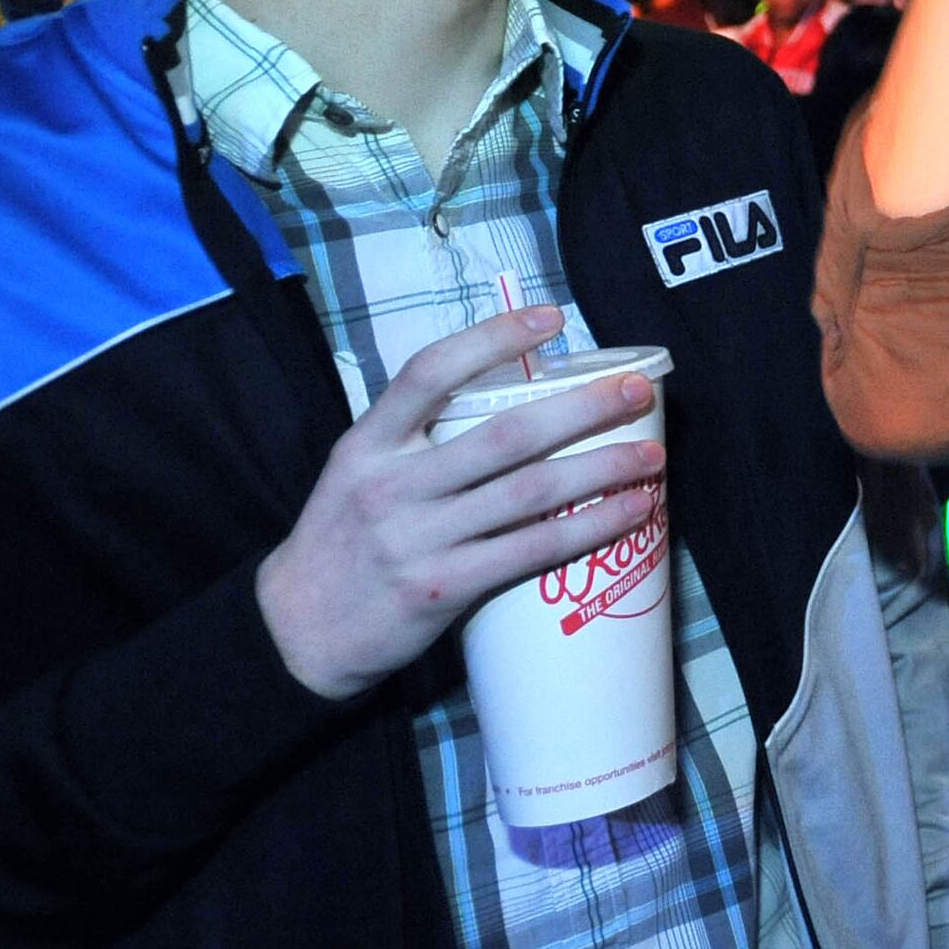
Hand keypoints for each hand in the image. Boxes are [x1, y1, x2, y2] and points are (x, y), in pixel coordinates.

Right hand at [255, 312, 666, 703]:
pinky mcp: (442, 587)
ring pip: (530, 491)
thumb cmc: (344, 540)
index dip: (494, 337)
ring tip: (652, 455)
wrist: (295, 632)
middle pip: (505, 433)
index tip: (553, 317)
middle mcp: (392, 483)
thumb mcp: (357, 470)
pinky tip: (630, 513)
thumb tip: (508, 398)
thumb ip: (417, 437)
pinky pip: (532, 549)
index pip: (431, 372)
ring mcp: (417, 537)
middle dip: (582, 408)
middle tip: (637, 389)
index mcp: (368, 442)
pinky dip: (590, 528)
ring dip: (602, 469)